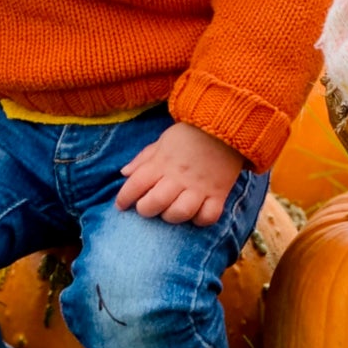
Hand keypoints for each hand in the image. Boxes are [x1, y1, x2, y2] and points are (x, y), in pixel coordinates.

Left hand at [116, 122, 244, 226]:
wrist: (226, 127)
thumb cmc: (190, 135)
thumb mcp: (162, 141)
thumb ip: (143, 159)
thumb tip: (124, 173)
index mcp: (162, 162)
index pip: (136, 184)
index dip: (124, 197)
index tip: (121, 205)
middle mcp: (179, 176)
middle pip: (155, 202)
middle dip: (145, 209)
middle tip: (146, 207)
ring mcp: (200, 187)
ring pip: (180, 212)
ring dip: (170, 216)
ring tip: (169, 211)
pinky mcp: (219, 193)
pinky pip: (208, 216)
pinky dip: (200, 220)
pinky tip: (195, 213)